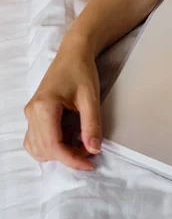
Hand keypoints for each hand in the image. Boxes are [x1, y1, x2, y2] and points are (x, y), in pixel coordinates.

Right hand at [24, 38, 101, 169]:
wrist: (73, 54)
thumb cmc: (81, 72)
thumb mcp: (91, 98)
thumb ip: (92, 125)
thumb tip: (94, 150)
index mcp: (44, 107)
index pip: (53, 146)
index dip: (72, 160)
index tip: (90, 164)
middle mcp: (31, 113)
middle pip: (45, 150)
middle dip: (68, 156)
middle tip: (91, 150)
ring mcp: (30, 115)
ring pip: (38, 148)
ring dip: (60, 153)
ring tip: (82, 143)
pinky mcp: (34, 116)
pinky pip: (37, 140)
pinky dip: (53, 146)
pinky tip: (71, 138)